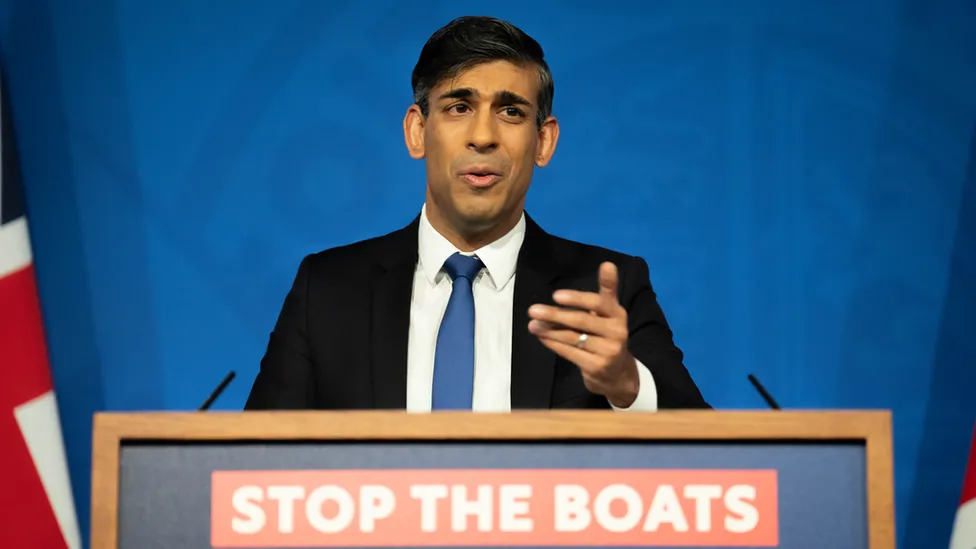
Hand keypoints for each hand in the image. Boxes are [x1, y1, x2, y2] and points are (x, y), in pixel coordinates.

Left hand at [527, 261, 639, 407]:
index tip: (556, 295)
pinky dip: (554, 344)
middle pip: (582, 320)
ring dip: (549, 330)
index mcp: (618, 314)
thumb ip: (607, 290)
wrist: (619, 374)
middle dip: (555, 315)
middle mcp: (617, 331)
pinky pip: (570, 353)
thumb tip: (608, 264)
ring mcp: (608, 350)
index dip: (578, 299)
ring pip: (573, 337)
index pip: (599, 302)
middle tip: (533, 310)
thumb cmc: (608, 336)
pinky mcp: (597, 366)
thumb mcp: (610, 313)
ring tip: (532, 324)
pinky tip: (542, 337)